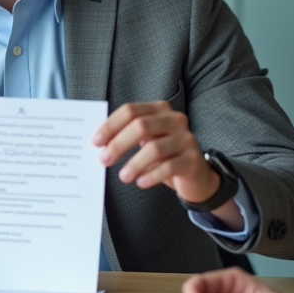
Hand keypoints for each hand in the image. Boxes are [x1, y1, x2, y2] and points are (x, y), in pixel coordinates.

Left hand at [92, 102, 221, 205]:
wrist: (197, 175)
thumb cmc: (165, 156)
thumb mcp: (147, 140)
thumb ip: (128, 135)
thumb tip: (99, 143)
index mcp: (160, 110)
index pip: (131, 110)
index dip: (111, 125)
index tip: (96, 142)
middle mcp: (175, 120)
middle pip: (141, 126)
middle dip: (118, 143)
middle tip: (104, 160)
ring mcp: (186, 139)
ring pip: (154, 148)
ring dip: (134, 163)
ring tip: (123, 176)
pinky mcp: (193, 160)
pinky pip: (169, 167)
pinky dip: (151, 175)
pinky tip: (141, 182)